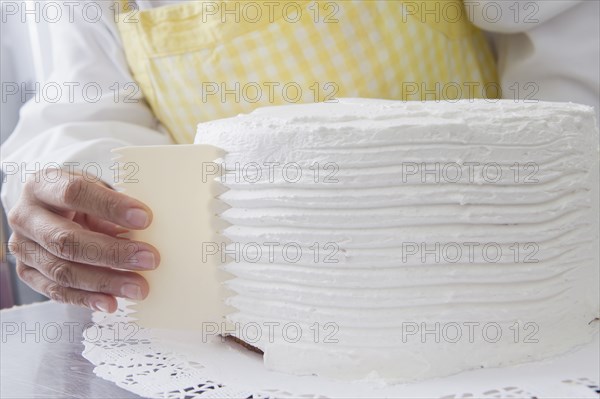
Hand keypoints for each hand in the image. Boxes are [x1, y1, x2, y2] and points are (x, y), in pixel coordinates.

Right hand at [6, 169, 159, 312]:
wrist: (51, 209)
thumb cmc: (81, 198)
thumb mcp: (96, 190)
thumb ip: (114, 208)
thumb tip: (148, 231)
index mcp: (43, 185)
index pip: (75, 193)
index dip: (111, 206)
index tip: (145, 218)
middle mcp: (26, 216)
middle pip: (67, 240)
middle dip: (113, 253)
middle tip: (149, 259)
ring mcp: (22, 247)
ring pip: (62, 270)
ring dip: (105, 282)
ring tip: (138, 287)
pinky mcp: (26, 272)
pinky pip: (56, 291)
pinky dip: (86, 299)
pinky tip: (111, 302)